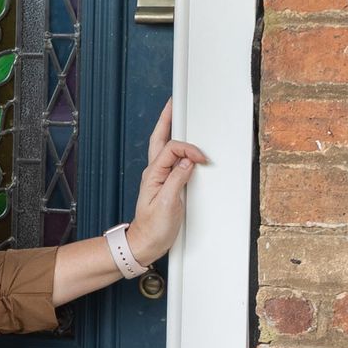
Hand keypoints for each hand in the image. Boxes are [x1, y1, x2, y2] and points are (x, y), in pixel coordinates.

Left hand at [127, 100, 207, 265]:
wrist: (145, 244)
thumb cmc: (153, 228)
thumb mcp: (167, 204)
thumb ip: (177, 180)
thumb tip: (188, 161)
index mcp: (153, 174)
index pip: (172, 150)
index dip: (189, 150)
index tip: (202, 159)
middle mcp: (154, 172)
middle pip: (160, 139)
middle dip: (167, 120)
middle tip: (174, 103)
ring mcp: (158, 177)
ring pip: (163, 147)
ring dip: (169, 130)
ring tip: (176, 115)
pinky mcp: (165, 184)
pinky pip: (170, 160)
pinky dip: (176, 148)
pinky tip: (182, 145)